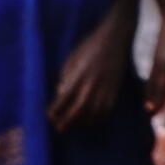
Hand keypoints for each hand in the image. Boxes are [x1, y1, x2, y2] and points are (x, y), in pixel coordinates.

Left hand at [46, 0, 135, 131]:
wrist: (115, 37)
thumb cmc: (90, 45)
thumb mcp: (72, 57)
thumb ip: (65, 76)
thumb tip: (60, 93)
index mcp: (79, 75)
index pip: (64, 99)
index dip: (55, 110)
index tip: (49, 115)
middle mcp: (92, 84)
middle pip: (78, 110)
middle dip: (67, 121)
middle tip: (59, 128)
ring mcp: (105, 87)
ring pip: (93, 112)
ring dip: (82, 121)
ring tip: (74, 124)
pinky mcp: (115, 88)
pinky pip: (107, 109)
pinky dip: (98, 117)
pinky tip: (91, 118)